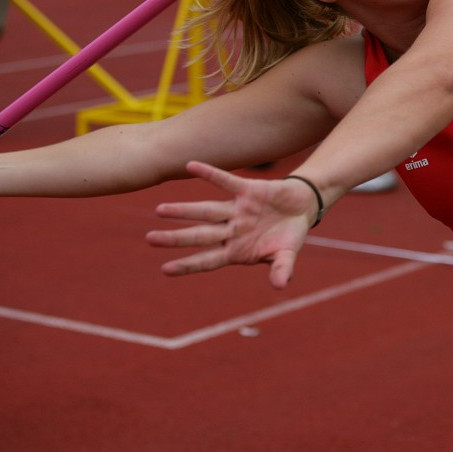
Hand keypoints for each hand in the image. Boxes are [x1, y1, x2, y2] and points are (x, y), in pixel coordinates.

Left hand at [146, 161, 318, 287]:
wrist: (302, 208)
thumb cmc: (290, 236)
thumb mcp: (287, 255)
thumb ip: (282, 269)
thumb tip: (279, 286)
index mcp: (237, 250)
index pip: (208, 260)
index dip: (188, 265)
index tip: (165, 269)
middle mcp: (232, 230)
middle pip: (200, 235)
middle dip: (176, 238)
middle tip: (150, 239)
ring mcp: (237, 210)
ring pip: (206, 211)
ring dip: (184, 210)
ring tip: (159, 210)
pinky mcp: (247, 190)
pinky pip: (225, 181)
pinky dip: (209, 173)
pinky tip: (190, 166)